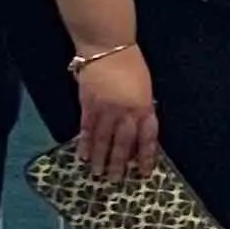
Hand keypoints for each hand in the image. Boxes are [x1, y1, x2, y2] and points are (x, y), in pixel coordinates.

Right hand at [70, 45, 161, 178]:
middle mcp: (126, 112)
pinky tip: (82, 155)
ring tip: (97, 174)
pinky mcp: (88, 105)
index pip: (147, 138)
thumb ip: (142, 109)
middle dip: (120, 164)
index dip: (146, 157)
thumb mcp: (145, 88)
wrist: (108, 47)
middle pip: (123, 144)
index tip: (145, 173)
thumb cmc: (131, 65)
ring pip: (103, 140)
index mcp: (144, 107)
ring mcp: (106, 110)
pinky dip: (84, 143)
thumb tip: (138, 130)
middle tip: (116, 181)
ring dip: (100, 159)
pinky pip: (86, 129)